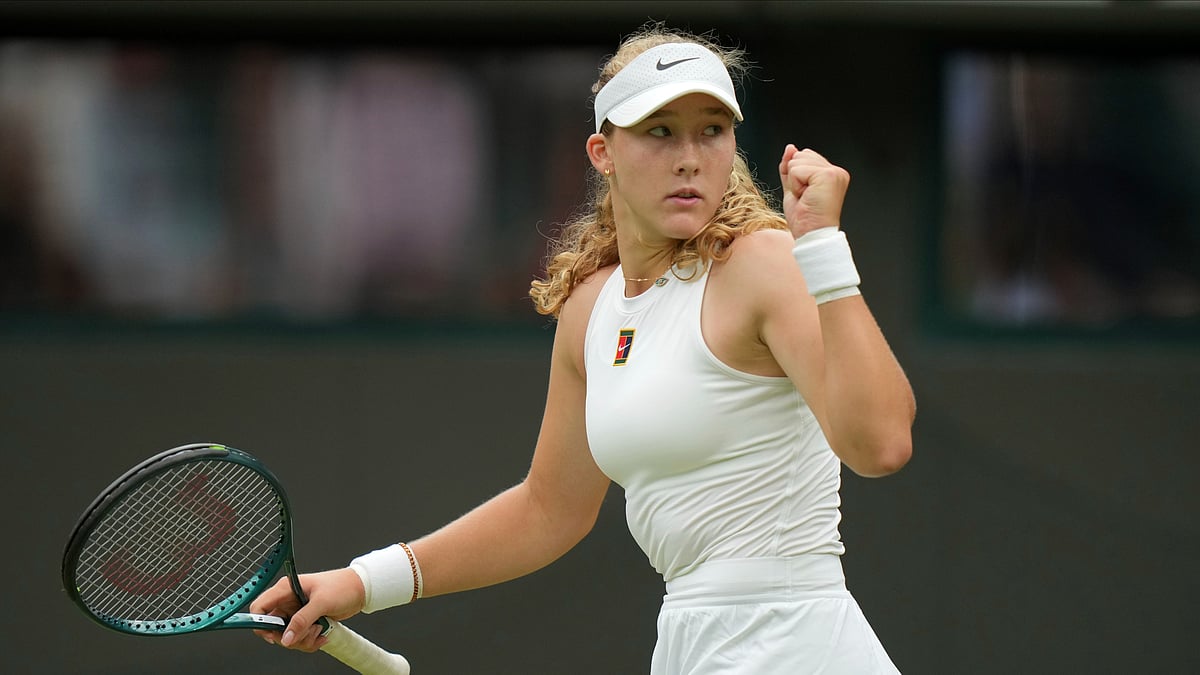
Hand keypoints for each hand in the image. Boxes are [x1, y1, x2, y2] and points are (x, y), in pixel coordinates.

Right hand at [250, 568, 365, 651]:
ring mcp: (296, 612)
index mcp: (286, 589)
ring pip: (287, 636)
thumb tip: (286, 638)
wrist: (360, 590)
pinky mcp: (305, 621)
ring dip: (303, 639)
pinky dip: (310, 641)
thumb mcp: (321, 602)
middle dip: (290, 636)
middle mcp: (288, 601)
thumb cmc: (342, 586)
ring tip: (319, 628)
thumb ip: (302, 620)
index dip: (260, 623)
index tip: (274, 635)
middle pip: (273, 628)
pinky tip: (322, 633)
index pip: (260, 607)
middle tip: (307, 631)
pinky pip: (299, 638)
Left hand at [778, 145, 849, 237]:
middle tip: (806, 198)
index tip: (806, 195)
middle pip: (799, 156)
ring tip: (806, 198)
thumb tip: (790, 148)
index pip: (803, 156)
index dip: (796, 176)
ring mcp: (834, 172)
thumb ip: (791, 168)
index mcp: (832, 173)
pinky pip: (796, 170)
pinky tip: (806, 197)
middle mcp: (836, 171)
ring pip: (796, 162)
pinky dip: (795, 186)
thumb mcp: (793, 188)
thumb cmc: (805, 219)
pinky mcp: (827, 176)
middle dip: (795, 178)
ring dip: (795, 183)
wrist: (812, 236)